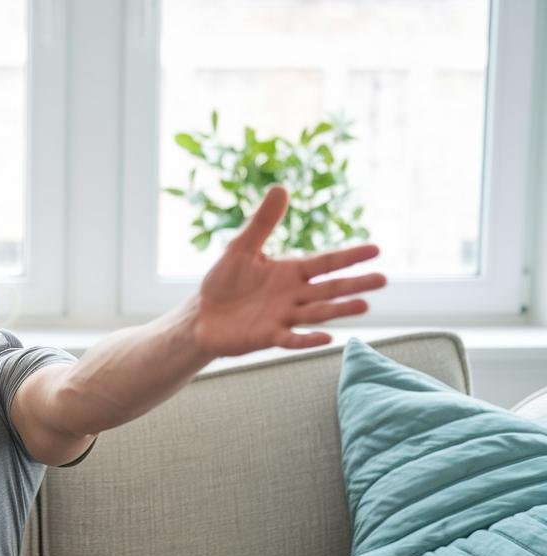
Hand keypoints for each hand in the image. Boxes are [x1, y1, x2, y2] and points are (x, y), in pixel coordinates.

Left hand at [191, 186, 386, 356]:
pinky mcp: (267, 336)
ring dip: (339, 310)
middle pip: (329, 289)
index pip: (326, 262)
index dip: (349, 257)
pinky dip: (307, 340)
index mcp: (290, 272)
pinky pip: (291, 339)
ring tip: (364, 306)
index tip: (376, 250)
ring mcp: (283, 317)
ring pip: (317, 313)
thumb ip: (262, 222)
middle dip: (354, 284)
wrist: (202, 316)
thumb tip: (281, 187)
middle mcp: (293, 295)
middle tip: (383, 280)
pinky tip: (327, 338)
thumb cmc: (224, 282)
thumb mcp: (241, 247)